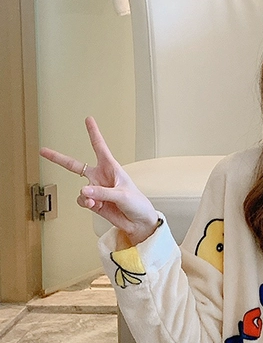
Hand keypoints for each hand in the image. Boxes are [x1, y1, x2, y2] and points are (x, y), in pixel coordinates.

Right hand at [40, 117, 159, 245]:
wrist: (139, 222)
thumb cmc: (137, 204)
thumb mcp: (122, 194)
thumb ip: (102, 192)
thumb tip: (83, 190)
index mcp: (111, 169)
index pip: (99, 147)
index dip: (93, 133)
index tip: (88, 119)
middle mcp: (101, 177)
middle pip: (74, 165)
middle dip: (58, 158)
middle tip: (43, 151)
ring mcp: (96, 190)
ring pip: (81, 189)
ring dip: (86, 195)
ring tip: (94, 200)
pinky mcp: (94, 203)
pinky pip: (82, 200)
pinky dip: (85, 202)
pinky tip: (93, 204)